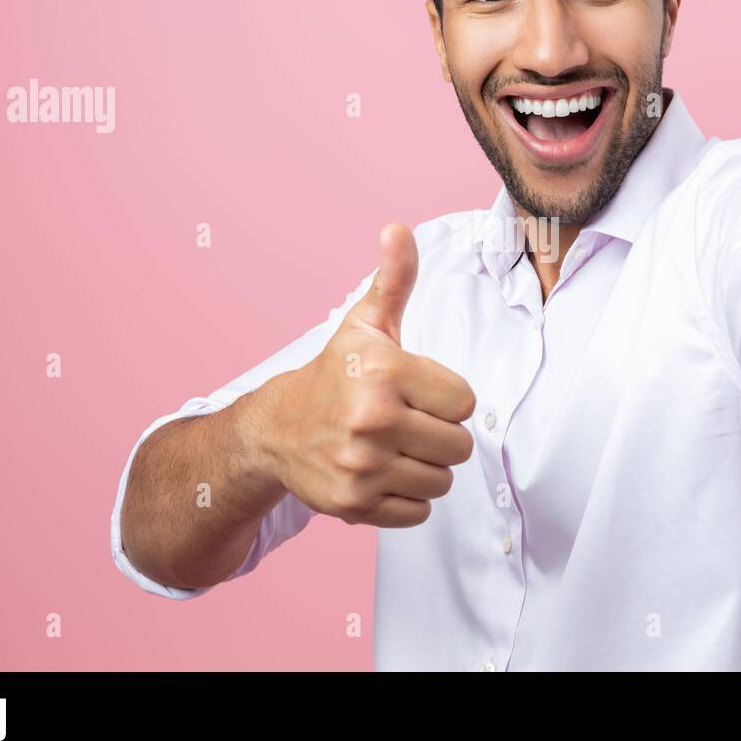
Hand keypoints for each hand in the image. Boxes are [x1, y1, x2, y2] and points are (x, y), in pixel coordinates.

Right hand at [248, 223, 476, 526]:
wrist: (276, 429)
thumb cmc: (336, 373)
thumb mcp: (365, 324)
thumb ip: (394, 280)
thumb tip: (398, 229)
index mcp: (384, 372)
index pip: (464, 402)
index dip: (445, 398)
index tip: (417, 393)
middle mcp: (373, 420)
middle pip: (458, 446)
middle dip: (440, 436)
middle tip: (408, 424)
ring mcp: (362, 466)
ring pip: (442, 481)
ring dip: (426, 469)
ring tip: (396, 449)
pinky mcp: (354, 504)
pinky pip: (418, 512)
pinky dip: (407, 499)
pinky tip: (383, 474)